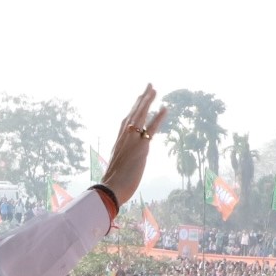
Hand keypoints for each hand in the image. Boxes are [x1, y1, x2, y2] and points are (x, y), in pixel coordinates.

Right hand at [97, 86, 169, 205]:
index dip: (133, 110)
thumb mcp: (115, 171)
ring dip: (148, 101)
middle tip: (149, 87)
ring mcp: (132, 140)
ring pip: (140, 115)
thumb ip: (119, 166)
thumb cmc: (111, 185)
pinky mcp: (141, 147)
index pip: (126, 122)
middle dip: (142, 99)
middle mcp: (124, 138)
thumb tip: (119, 172)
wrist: (110, 189)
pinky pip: (151, 128)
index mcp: (118, 143)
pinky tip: (165, 107)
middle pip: (134, 113)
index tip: (138, 100)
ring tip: (154, 89)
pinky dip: (158, 117)